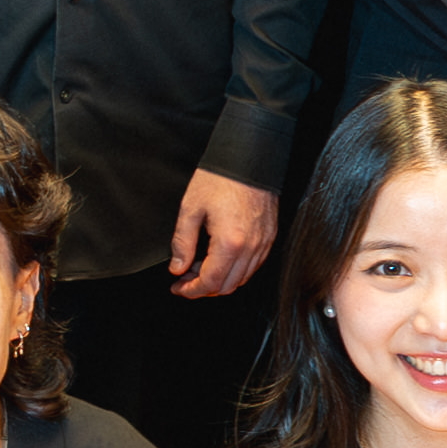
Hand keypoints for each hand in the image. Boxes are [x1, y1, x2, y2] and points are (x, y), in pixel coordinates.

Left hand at [161, 166, 280, 300]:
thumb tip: (178, 267)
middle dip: (203, 288)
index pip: (210, 282)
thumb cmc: (220, 178)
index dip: (191, 291)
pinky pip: (253, 265)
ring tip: (199, 265)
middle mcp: (251, 247)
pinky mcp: (269, 236)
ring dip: (219, 279)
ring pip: (242, 278)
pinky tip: (219, 257)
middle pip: (227, 286)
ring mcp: (263, 243)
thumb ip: (182, 243)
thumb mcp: (190, 209)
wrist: (248, 157)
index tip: (177, 287)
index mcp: (230, 242)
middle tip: (184, 278)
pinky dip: (235, 269)